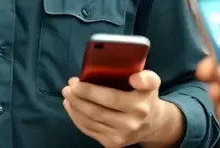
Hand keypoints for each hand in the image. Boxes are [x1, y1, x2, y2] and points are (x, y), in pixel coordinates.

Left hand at [62, 71, 178, 147]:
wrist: (152, 124)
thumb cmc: (145, 98)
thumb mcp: (152, 83)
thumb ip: (147, 78)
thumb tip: (134, 78)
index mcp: (139, 106)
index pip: (110, 98)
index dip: (90, 91)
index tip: (76, 81)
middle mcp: (130, 124)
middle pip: (96, 111)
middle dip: (77, 98)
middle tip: (68, 85)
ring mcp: (120, 137)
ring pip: (90, 122)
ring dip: (74, 107)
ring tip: (67, 94)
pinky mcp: (112, 144)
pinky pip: (89, 130)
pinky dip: (76, 118)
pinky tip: (70, 106)